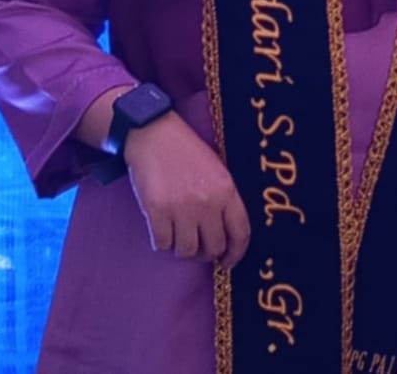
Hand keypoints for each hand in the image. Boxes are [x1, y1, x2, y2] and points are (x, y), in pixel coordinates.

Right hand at [123, 112, 250, 267]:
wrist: (155, 134)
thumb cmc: (188, 152)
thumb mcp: (218, 170)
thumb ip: (224, 199)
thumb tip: (225, 234)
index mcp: (227, 190)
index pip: (241, 233)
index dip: (236, 253)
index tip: (228, 261)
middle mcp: (208, 203)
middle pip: (213, 247)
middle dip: (207, 253)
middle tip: (200, 248)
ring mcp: (181, 208)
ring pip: (187, 251)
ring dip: (184, 249)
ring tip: (180, 237)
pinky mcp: (157, 211)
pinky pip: (163, 244)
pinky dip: (163, 242)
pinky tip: (163, 229)